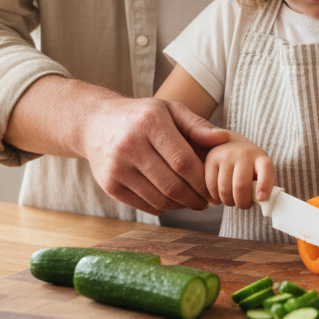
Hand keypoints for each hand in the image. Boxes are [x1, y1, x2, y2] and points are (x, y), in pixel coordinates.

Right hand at [81, 96, 229, 214]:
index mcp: (149, 122)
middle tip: (206, 202)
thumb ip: (196, 125)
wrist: (96, 123)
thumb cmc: (142, 116)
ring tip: (191, 201)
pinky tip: (171, 201)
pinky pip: (144, 205)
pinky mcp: (109, 185)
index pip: (183, 161)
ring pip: (159, 199)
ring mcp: (116, 167)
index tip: (213, 189)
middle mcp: (130, 145)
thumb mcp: (169, 110)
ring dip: (181, 206)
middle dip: (195, 198)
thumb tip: (223, 139)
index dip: (202, 180)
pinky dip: (163, 208)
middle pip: (172, 184)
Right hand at [204, 134, 273, 209]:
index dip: (264, 186)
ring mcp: (226, 155)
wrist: (230, 144)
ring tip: (232, 200)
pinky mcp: (211, 159)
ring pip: (224, 190)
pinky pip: (211, 186)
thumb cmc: (248, 166)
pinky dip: (215, 197)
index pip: (266, 169)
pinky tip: (220, 196)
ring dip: (228, 202)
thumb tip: (259, 201)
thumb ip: (261, 186)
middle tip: (243, 205)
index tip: (261, 199)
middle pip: (241, 186)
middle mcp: (243, 153)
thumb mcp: (260, 171)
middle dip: (242, 203)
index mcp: (260, 157)